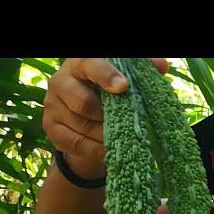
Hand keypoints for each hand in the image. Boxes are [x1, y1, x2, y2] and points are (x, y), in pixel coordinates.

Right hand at [43, 58, 167, 178]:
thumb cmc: (108, 90)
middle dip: (108, 116)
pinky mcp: (51, 128)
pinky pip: (76, 143)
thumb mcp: (124, 77)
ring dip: (105, 135)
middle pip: (83, 102)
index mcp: (80, 63)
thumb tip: (162, 65)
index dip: (106, 75)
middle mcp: (60, 81)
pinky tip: (110, 150)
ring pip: (82, 126)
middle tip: (125, 122)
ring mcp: (52, 106)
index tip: (124, 87)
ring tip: (121, 137)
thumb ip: (141, 69)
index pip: (90, 65)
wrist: (84, 115)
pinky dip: (97, 149)